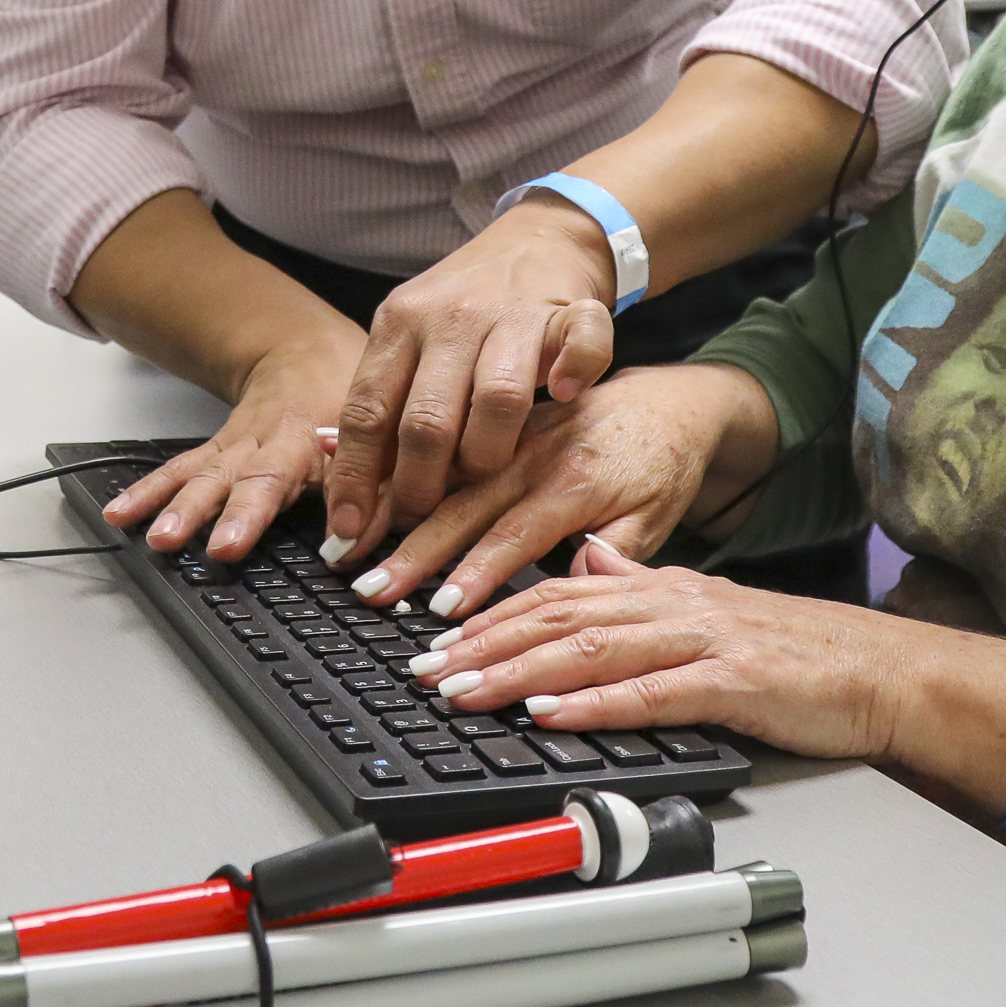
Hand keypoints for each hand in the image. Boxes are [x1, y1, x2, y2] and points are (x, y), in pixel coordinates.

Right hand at [99, 329, 355, 560]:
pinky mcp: (216, 449)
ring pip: (202, 474)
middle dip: (210, 513)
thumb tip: (358, 546)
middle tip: (186, 543)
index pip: (282, 477)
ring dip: (176, 506)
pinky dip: (147, 492)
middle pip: (236, 477)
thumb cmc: (352, 400)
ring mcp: (236, 445)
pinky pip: (178, 470)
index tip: (230, 545)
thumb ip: (373, 494)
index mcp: (311, 439)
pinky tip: (119, 514)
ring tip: (154, 538)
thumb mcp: (380, 442)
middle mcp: (267, 442)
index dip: (254, 512)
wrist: (310, 355)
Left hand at [323, 201, 617, 556]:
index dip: (354, 478)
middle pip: (428, 419)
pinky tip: (565, 398)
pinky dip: (576, 374)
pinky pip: (582, 346)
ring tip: (484, 479)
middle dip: (419, 487)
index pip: (366, 411)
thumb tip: (344, 498)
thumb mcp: (408, 345)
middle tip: (419, 520)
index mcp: (398, 324)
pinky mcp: (572, 309)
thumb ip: (382, 410)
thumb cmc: (464, 312)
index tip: (348, 532)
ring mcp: (513, 312)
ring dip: (489, 457)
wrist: (539, 238)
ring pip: (498, 400)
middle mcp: (451, 316)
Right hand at [330, 363, 774, 618]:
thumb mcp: (659, 516)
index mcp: (576, 479)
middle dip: (412, 550)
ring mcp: (504, 428)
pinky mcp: (488, 413)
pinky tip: (333, 451)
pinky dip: (383, 446)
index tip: (442, 609)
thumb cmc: (663, 466)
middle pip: (461, 503)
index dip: (477, 572)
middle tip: (370, 588)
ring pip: (435, 467)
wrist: (672, 398)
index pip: (516, 533)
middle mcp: (533, 450)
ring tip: (345, 537)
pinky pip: (430, 433)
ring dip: (385, 503)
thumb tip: (574, 574)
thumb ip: (618, 552)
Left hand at [415, 537, 909, 761]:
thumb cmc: (796, 649)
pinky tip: (552, 714)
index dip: (489, 614)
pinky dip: (595, 704)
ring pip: (592, 649)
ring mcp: (703, 640)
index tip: (434, 638)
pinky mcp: (733, 681)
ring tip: (464, 691)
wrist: (881, 670)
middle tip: (424, 668)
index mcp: (660, 587)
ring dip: (519, 671)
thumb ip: (640, 582)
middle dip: (483, 642)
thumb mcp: (705, 604)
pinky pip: (652, 693)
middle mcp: (673, 603)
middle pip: (559, 616)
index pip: (555, 594)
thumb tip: (583, 562)